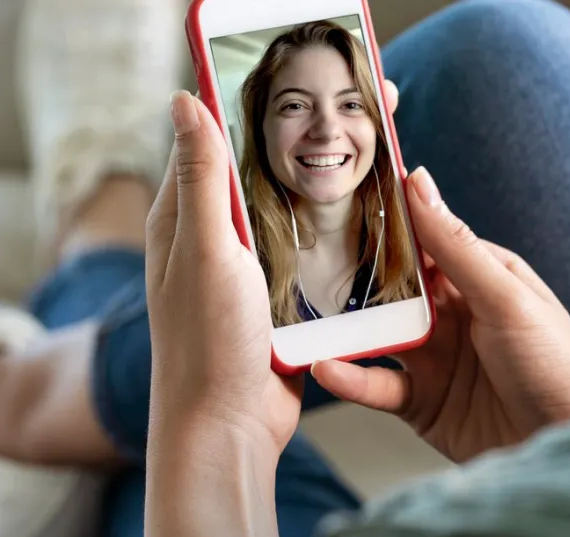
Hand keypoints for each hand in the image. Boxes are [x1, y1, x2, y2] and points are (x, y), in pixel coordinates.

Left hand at [144, 82, 401, 451]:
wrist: (228, 430)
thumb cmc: (208, 345)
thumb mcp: (206, 250)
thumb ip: (202, 177)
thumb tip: (184, 98)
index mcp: (185, 216)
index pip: (221, 137)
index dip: (262, 100)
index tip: (309, 72)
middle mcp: (216, 237)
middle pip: (269, 169)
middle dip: (316, 136)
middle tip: (370, 106)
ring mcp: (251, 269)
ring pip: (297, 210)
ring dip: (335, 182)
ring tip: (385, 150)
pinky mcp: (281, 299)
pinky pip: (314, 252)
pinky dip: (342, 232)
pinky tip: (380, 215)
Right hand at [312, 168, 569, 462]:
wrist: (568, 446)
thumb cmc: (557, 366)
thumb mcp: (505, 297)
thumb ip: (456, 246)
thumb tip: (419, 183)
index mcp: (482, 278)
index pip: (425, 241)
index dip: (386, 225)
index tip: (337, 204)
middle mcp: (456, 315)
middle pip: (394, 288)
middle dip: (353, 277)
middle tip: (303, 262)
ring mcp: (437, 360)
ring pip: (378, 336)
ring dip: (344, 330)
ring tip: (304, 319)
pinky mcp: (422, 404)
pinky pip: (377, 384)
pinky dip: (350, 378)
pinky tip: (327, 368)